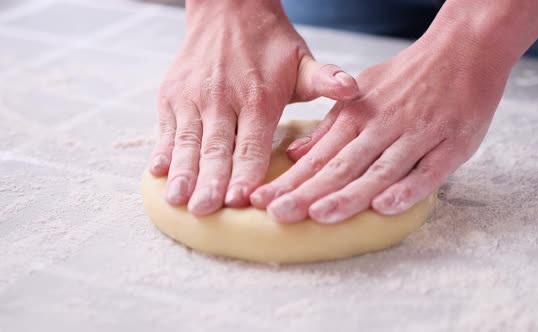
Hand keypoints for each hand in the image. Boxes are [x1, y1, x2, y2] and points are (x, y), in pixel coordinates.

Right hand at [149, 0, 358, 214]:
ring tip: (179, 200)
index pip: (252, 144)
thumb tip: (353, 89)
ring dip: (183, 173)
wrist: (227, 8)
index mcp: (258, 97)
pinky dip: (161, 151)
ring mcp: (192, 97)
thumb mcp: (302, 59)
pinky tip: (157, 174)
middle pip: (217, 148)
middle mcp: (222, 98)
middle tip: (206, 210)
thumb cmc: (269, 43)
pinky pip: (165, 128)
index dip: (247, 172)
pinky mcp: (171, 94)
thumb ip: (324, 79)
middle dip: (211, 182)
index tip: (242, 199)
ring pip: (187, 142)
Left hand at [251, 32, 511, 222]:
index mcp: (358, 115)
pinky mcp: (452, 145)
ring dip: (349, 194)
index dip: (290, 179)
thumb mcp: (361, 95)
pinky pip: (427, 172)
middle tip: (278, 213)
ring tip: (319, 215)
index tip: (262, 199)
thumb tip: (294, 155)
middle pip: (341, 165)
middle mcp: (383, 126)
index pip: (318, 156)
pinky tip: (383, 207)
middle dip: (308, 192)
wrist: (464, 50)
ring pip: (379, 171)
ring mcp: (417, 135)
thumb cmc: (408, 78)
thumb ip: (330, 128)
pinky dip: (406, 190)